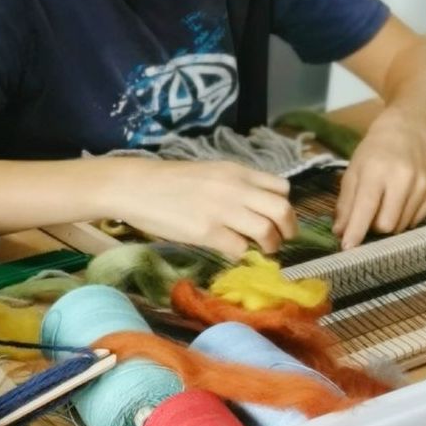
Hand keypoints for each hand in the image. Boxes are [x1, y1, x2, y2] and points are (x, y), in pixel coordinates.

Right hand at [104, 158, 296, 255]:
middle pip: (282, 210)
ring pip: (267, 231)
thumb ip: (236, 186)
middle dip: (289, 229)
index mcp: (237, 171)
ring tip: (263, 250)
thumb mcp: (210, 173)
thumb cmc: (170, 181)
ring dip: (270, 245)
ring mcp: (222, 210)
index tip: (278, 218)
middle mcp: (235, 188)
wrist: (136, 187)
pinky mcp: (207, 231)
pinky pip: (240, 248)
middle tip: (283, 240)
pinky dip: (242, 254)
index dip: (284, 206)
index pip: (281, 188)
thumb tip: (257, 208)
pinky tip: (233, 252)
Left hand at [336, 113, 425, 247]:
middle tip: (369, 215)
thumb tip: (340, 232)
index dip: (357, 231)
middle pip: (387, 224)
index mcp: (377, 171)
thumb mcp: (352, 172)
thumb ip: (346, 204)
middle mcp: (403, 178)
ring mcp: (423, 184)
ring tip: (386, 203)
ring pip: (403, 225)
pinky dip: (405, 217)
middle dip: (374, 227)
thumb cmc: (373, 153)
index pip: (366, 208)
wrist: (406, 132)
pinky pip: (417, 220)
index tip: (347, 249)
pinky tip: (401, 201)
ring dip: (390, 222)